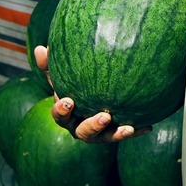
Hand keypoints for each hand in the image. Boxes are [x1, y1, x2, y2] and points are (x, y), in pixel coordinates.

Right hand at [32, 45, 148, 143]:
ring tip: (128, 128)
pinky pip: (125, 133)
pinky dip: (136, 131)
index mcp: (67, 116)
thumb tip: (39, 48)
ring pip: (105, 138)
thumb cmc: (72, 85)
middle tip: (104, 116)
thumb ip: (50, 65)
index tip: (68, 102)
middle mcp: (81, 128)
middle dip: (93, 126)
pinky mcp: (115, 132)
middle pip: (84, 133)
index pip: (61, 116)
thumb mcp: (61, 76)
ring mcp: (99, 133)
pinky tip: (147, 126)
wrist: (91, 98)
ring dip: (116, 133)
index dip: (62, 111)